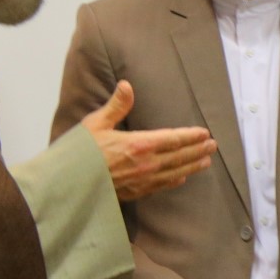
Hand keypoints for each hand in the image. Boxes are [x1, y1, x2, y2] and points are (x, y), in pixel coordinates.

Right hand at [79, 80, 216, 200]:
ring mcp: (141, 181)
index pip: (173, 139)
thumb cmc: (78, 152)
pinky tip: (181, 179)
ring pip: (174, 173)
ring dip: (191, 166)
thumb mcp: (95, 123)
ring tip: (205, 162)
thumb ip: (116, 105)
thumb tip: (127, 85)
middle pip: (178, 157)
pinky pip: (160, 187)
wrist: (66, 185)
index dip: (190, 136)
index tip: (204, 133)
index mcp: (138, 144)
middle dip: (197, 150)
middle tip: (213, 146)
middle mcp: (145, 165)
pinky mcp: (134, 193)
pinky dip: (173, 181)